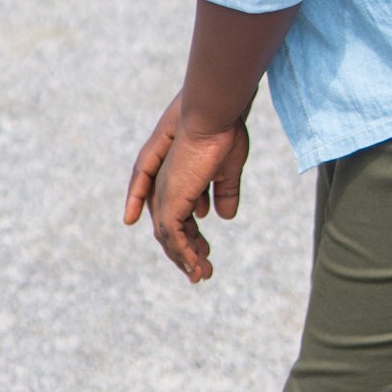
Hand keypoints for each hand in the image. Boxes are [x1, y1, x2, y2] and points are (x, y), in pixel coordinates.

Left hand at [124, 101, 248, 283]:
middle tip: (203, 270)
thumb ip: (225, 193)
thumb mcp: (227, 170)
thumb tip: (225, 216)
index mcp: (176, 177)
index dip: (190, 234)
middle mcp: (164, 187)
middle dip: (186, 251)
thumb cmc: (223, 133)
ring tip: (203, 275)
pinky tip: (197, 268)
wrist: (214, 116)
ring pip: (169, 238)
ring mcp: (165, 194)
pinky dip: (185, 255)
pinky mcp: (169, 202)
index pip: (177, 214)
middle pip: (169, 229)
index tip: (206, 251)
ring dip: (186, 259)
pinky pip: (174, 238)